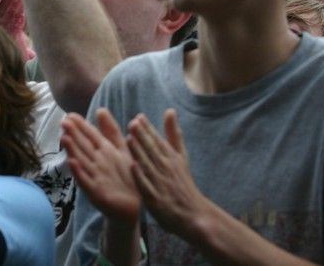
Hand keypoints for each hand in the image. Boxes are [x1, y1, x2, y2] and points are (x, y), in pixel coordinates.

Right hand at [61, 108, 140, 226]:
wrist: (133, 206)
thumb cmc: (126, 175)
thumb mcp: (121, 149)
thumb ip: (111, 131)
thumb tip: (100, 109)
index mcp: (103, 151)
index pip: (90, 135)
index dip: (80, 125)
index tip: (69, 115)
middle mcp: (96, 162)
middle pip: (83, 146)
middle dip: (73, 134)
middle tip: (63, 122)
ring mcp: (94, 177)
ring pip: (82, 161)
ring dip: (72, 150)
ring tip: (64, 138)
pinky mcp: (96, 192)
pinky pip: (86, 181)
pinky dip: (79, 173)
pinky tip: (72, 163)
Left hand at [128, 109, 209, 239]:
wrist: (193, 213)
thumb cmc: (183, 182)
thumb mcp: (181, 156)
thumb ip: (174, 134)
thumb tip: (170, 110)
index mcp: (171, 158)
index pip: (158, 141)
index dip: (148, 129)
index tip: (138, 117)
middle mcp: (166, 169)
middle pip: (153, 151)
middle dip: (143, 137)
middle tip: (133, 123)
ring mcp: (161, 184)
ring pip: (148, 165)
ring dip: (140, 152)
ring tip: (130, 139)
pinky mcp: (156, 199)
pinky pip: (147, 186)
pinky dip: (141, 176)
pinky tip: (133, 167)